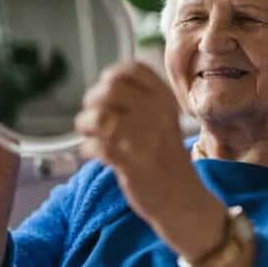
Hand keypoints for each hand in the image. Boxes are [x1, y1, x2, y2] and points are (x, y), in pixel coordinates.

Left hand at [75, 62, 213, 223]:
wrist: (181, 197)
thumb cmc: (164, 156)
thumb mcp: (162, 118)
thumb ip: (139, 99)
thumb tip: (101, 87)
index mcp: (164, 99)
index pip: (132, 69)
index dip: (111, 77)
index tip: (108, 94)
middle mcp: (156, 113)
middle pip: (109, 88)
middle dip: (92, 101)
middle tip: (94, 117)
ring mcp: (144, 137)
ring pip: (98, 116)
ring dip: (85, 125)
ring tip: (90, 134)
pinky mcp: (131, 163)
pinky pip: (95, 146)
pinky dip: (88, 149)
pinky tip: (95, 154)